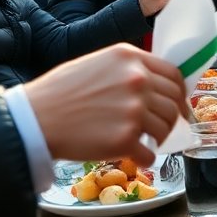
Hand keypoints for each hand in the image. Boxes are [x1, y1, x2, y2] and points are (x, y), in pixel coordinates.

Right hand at [24, 44, 187, 163]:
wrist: (36, 117)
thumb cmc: (60, 91)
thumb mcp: (97, 62)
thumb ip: (128, 69)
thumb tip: (153, 85)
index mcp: (130, 58)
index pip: (173, 74)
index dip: (180, 92)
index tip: (179, 103)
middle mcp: (137, 80)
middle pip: (173, 102)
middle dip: (172, 117)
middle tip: (165, 128)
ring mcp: (134, 110)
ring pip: (166, 128)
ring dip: (160, 138)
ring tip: (144, 141)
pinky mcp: (125, 139)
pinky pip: (150, 153)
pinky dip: (146, 158)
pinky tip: (135, 156)